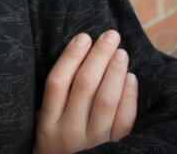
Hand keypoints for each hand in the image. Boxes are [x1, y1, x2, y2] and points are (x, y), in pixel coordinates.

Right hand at [33, 31, 137, 153]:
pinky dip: (129, 96)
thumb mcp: (45, 133)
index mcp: (48, 126)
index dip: (71, 57)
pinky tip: (131, 78)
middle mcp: (69, 133)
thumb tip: (74, 64)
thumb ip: (54, 107)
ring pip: (105, 100)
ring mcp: (93, 144)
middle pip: (84, 85)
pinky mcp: (115, 150)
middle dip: (98, 56)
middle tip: (110, 35)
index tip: (83, 37)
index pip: (57, 83)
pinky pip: (124, 120)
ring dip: (115, 71)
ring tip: (121, 52)